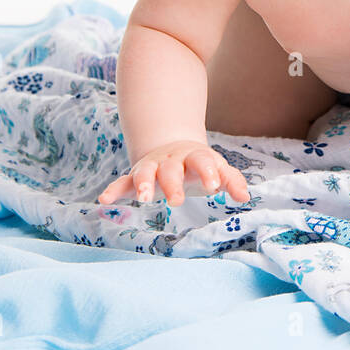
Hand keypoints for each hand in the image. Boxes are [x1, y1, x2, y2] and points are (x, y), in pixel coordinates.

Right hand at [98, 139, 248, 206]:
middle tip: (176, 201)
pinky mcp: (135, 176)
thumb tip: (245, 197)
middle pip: (171, 170)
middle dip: (173, 184)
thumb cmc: (200, 165)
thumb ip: (231, 181)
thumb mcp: (217, 169)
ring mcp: (152, 167)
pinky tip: (104, 201)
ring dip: (142, 184)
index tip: (213, 187)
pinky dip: (113, 191)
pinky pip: (122, 182)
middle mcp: (171, 160)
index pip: (202, 161)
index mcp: (194, 157)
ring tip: (142, 198)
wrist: (173, 148)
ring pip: (145, 173)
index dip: (208, 172)